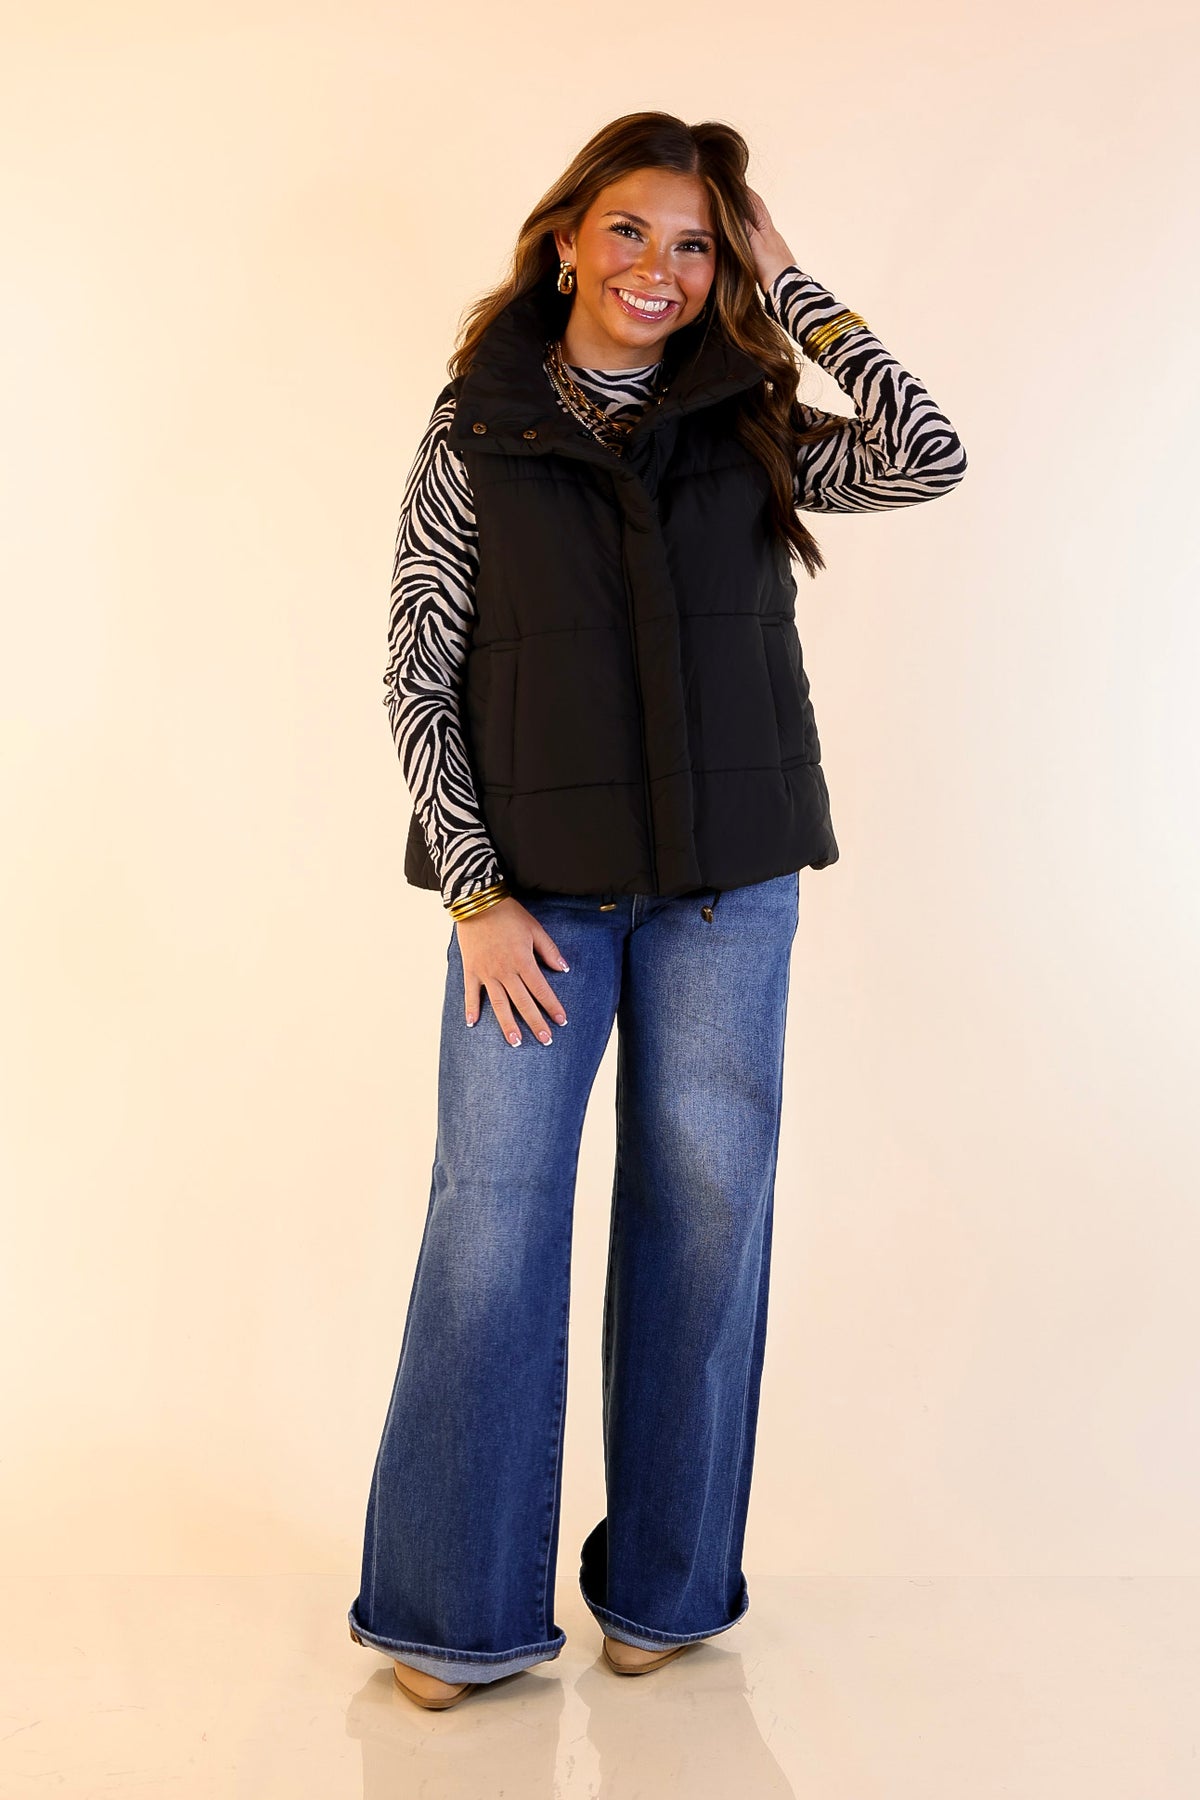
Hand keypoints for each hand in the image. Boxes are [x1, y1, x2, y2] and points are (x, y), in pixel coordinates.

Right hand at [457, 896, 569, 1045]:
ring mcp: (487, 973)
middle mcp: (505, 971)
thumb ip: (549, 951)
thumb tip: (564, 969)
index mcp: (523, 961)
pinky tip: (472, 1024)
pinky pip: (471, 994)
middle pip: (523, 1003)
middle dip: (535, 1023)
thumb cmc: (509, 915)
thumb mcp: (535, 929)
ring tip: (515, 1042)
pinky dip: (471, 1009)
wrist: (477, 902)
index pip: (541, 990)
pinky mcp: (471, 970)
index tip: (561, 1021)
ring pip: (499, 1004)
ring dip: (507, 1024)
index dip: (552, 1006)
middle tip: (545, 1040)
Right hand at [744, 185, 794, 292]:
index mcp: (766, 225)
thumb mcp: (755, 245)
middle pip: (755, 211)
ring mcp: (769, 243)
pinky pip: (754, 237)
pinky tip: (743, 236)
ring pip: (755, 224)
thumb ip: (745, 228)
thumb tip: (734, 211)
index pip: (754, 202)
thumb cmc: (772, 268)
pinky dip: (747, 232)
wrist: (786, 288)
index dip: (744, 191)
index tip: (734, 182)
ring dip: (746, 217)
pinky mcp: (767, 255)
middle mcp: (769, 231)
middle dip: (744, 201)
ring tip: (734, 211)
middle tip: (733, 192)